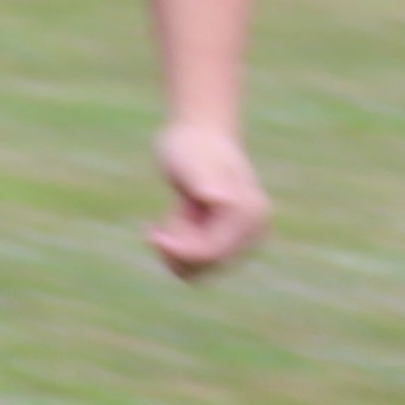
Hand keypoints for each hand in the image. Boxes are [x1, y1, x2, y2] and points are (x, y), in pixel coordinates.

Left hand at [150, 123, 268, 281]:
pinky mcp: (229, 241)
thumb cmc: (190, 143)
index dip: (177, 250)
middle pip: (206, 267)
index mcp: (249, 212)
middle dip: (177, 247)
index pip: (211, 253)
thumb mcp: (190, 159)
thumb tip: (219, 200)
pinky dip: (177, 249)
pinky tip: (172, 221)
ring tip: (173, 214)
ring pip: (199, 271)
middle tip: (165, 216)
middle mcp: (254, 229)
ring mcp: (244, 238)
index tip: (151, 233)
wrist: (199, 133)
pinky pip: (196, 265)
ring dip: (176, 248)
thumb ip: (205, 180)